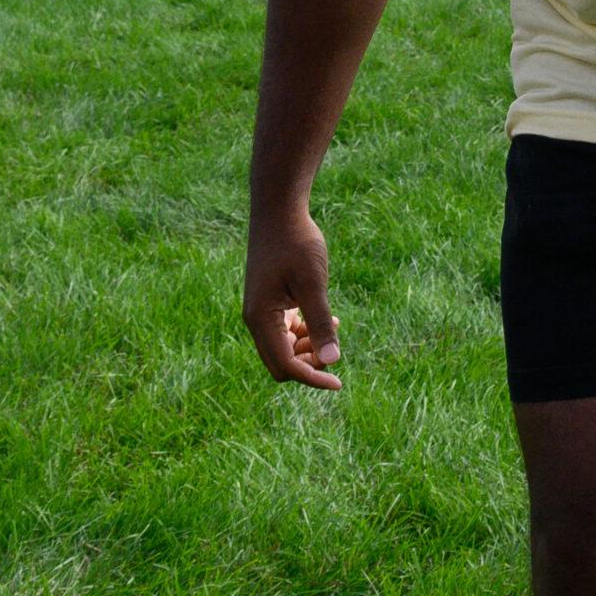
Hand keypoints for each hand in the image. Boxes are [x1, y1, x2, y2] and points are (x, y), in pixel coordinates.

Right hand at [242, 205, 343, 390]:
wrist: (280, 212)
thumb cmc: (297, 244)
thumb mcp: (313, 283)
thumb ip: (320, 321)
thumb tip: (332, 361)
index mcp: (261, 319)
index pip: (285, 365)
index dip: (312, 377)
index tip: (339, 383)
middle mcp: (257, 320)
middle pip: (281, 363)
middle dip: (309, 364)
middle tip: (335, 349)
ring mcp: (262, 311)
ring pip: (284, 348)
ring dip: (309, 347)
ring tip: (332, 327)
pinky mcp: (270, 301)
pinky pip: (286, 331)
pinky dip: (305, 332)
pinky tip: (328, 320)